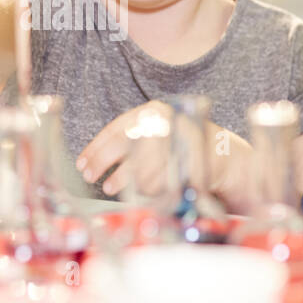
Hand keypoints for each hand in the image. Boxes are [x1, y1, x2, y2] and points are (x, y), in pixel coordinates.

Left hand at [75, 101, 256, 212]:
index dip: (95, 147)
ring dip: (122, 179)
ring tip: (110, 187)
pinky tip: (138, 191)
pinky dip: (145, 188)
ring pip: (140, 165)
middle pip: (125, 144)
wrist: (222, 154)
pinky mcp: (189, 163)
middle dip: (103, 162)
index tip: (81, 163)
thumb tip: (91, 160)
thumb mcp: (154, 132)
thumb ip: (128, 140)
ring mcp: (178, 142)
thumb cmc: (179, 145)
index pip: (116, 128)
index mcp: (153, 112)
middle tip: (89, 175)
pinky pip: (158, 180)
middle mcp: (166, 123)